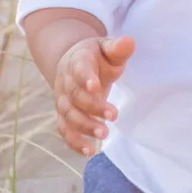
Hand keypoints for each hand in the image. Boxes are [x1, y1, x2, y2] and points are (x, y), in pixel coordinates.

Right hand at [53, 34, 134, 156]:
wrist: (73, 63)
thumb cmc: (97, 57)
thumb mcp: (108, 48)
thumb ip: (118, 48)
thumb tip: (129, 41)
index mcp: (78, 61)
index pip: (80, 69)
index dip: (86, 77)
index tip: (96, 87)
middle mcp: (66, 82)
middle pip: (75, 96)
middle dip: (92, 107)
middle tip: (114, 115)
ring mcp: (62, 100)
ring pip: (68, 115)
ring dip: (84, 126)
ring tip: (104, 134)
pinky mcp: (63, 115)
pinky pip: (64, 130)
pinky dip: (74, 142)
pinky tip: (90, 151)